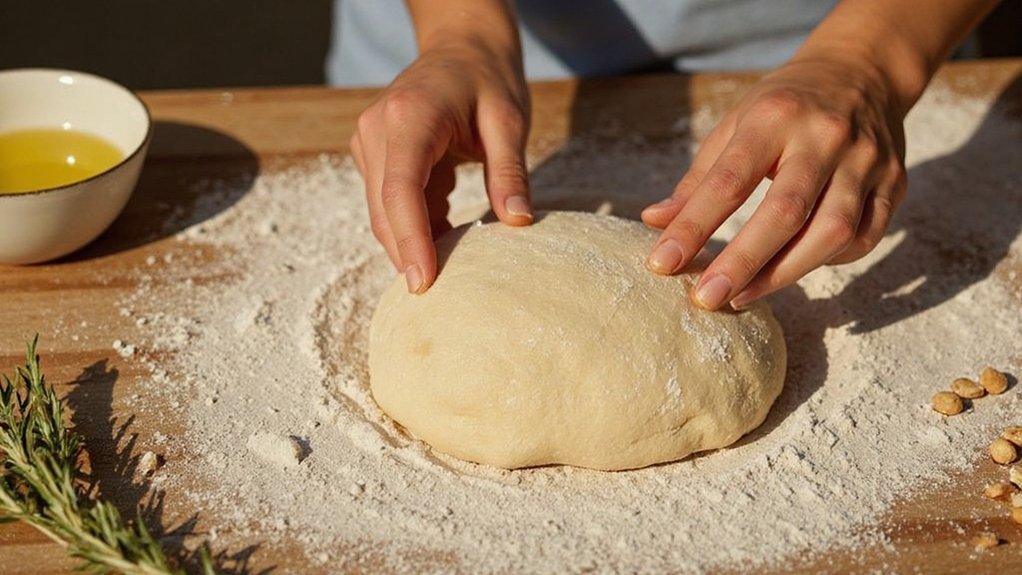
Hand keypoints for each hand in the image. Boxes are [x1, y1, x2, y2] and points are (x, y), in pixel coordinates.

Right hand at [351, 40, 531, 293]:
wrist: (461, 46)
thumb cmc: (488, 77)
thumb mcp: (509, 119)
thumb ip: (511, 170)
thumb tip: (519, 222)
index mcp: (409, 117)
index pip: (401, 191)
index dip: (410, 241)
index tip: (422, 283)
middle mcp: (377, 129)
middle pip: (384, 209)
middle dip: (409, 253)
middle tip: (442, 295)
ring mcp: (370, 141)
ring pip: (382, 211)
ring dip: (412, 242)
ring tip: (449, 270)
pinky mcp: (375, 153)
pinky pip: (390, 202)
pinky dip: (416, 225)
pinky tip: (445, 239)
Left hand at [641, 56, 907, 309]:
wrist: (862, 71)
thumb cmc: (784, 106)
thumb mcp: (735, 125)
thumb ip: (699, 178)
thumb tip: (654, 222)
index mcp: (775, 116)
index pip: (729, 180)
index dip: (693, 226)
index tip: (661, 263)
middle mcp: (825, 137)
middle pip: (785, 211)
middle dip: (742, 261)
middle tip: (705, 298)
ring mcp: (866, 161)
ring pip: (832, 231)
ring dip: (784, 273)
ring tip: (741, 297)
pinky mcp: (894, 183)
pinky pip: (864, 237)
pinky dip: (828, 261)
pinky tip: (793, 269)